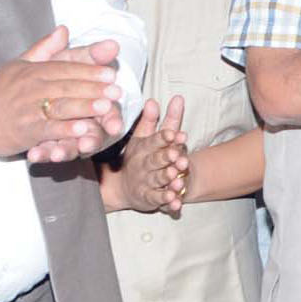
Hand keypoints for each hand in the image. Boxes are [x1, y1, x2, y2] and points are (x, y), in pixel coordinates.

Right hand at [0, 27, 125, 160]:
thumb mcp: (20, 64)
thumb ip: (45, 49)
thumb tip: (64, 29)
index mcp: (33, 70)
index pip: (65, 67)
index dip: (89, 69)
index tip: (111, 72)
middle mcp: (32, 87)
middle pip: (67, 85)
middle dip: (93, 88)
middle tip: (117, 91)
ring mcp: (28, 109)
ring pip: (60, 106)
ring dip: (84, 107)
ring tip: (107, 107)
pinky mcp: (25, 130)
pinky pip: (48, 129)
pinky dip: (66, 130)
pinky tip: (83, 131)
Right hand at [106, 96, 189, 214]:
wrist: (123, 187)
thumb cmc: (139, 158)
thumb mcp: (143, 138)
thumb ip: (152, 121)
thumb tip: (153, 100)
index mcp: (143, 148)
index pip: (153, 141)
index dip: (163, 138)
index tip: (174, 134)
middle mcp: (143, 165)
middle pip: (155, 160)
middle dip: (166, 157)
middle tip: (176, 155)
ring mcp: (146, 182)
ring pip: (157, 180)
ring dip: (167, 178)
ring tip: (177, 177)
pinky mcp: (149, 198)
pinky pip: (158, 200)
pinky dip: (167, 201)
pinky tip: (176, 201)